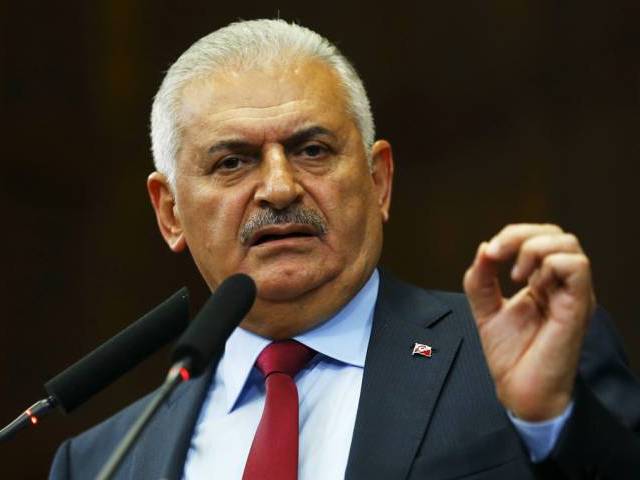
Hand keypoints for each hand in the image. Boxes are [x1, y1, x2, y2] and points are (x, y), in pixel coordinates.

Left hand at [463, 224, 595, 420]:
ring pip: (568, 244)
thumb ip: (480, 279)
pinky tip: (533, 286)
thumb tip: (484, 248)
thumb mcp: (485, 309)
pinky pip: (577, 267)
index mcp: (543, 282)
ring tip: (517, 275)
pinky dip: (549, 264)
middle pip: (555, 234)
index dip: (512, 234)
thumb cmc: (510, 356)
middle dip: (520, 235)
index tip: (490, 253)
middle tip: (498, 256)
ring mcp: (572, 294)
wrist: (519, 391)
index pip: (539, 237)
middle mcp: (561, 285)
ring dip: (534, 249)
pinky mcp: (577, 307)